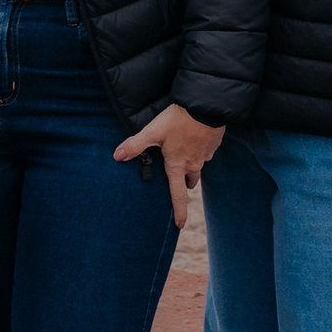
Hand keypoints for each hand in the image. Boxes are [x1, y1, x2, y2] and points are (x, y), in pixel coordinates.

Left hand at [114, 104, 225, 227]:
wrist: (205, 106)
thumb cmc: (178, 120)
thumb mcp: (153, 132)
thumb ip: (135, 145)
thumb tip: (117, 156)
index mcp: (178, 166)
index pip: (178, 195)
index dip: (179, 212)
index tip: (180, 225)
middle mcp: (194, 164)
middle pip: (189, 181)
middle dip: (183, 182)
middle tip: (177, 178)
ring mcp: (206, 155)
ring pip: (198, 167)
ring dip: (191, 165)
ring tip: (183, 154)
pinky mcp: (213, 144)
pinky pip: (205, 152)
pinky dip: (199, 149)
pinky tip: (193, 138)